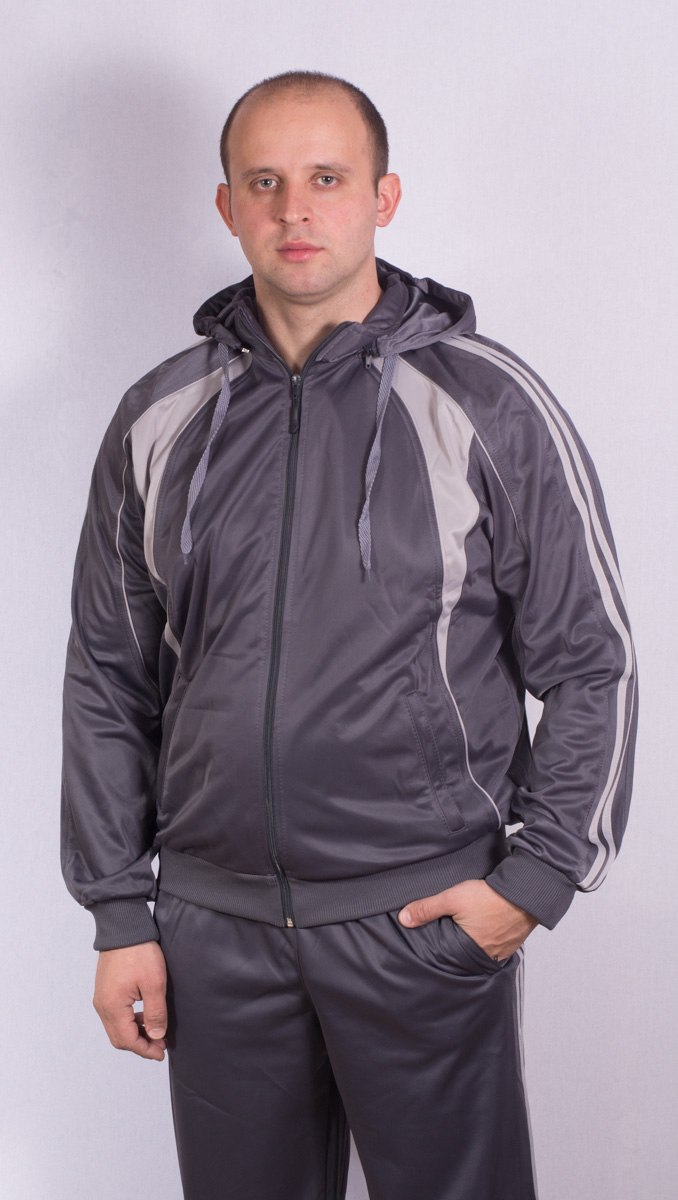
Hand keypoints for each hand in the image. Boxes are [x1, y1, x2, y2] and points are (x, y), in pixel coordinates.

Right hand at [93, 941, 167, 1060]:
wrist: (124, 927)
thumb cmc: (139, 952)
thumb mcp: (154, 983)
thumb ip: (155, 1013)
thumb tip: (155, 1036)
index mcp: (113, 1007)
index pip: (128, 1041)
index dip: (145, 1050)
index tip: (161, 1053)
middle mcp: (102, 1005)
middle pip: (119, 1038)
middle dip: (140, 1045)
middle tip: (160, 1044)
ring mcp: (101, 997)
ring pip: (116, 1027)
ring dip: (135, 1033)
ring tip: (155, 1030)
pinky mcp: (105, 990)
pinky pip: (114, 1015)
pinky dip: (129, 1021)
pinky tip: (144, 1015)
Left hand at [398, 878, 537, 960]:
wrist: (524, 891)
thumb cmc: (489, 897)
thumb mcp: (452, 898)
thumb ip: (427, 908)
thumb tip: (404, 919)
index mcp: (470, 951)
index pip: (450, 957)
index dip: (441, 951)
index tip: (434, 946)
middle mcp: (488, 955)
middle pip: (466, 955)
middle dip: (458, 948)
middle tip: (450, 938)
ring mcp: (503, 950)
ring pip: (482, 950)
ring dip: (475, 942)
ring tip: (467, 932)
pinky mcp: (513, 941)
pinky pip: (497, 945)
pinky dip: (490, 938)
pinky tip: (486, 927)